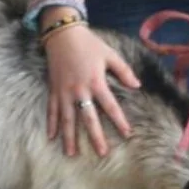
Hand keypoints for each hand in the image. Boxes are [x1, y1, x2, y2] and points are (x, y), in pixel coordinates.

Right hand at [43, 23, 140, 157]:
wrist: (63, 34)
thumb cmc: (89, 44)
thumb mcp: (110, 54)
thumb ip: (124, 71)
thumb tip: (137, 86)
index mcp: (96, 82)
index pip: (110, 106)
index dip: (119, 120)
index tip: (127, 134)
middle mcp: (79, 90)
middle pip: (88, 118)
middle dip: (95, 137)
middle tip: (101, 153)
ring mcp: (64, 92)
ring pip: (67, 119)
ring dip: (69, 137)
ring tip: (71, 153)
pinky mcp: (53, 90)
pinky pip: (51, 110)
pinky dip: (51, 124)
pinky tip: (51, 137)